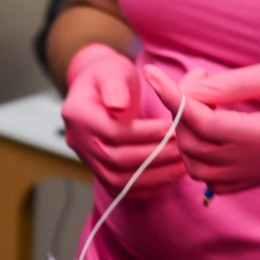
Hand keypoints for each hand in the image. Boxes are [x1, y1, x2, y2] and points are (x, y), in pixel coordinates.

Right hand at [60, 44, 184, 193]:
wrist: (100, 88)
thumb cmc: (109, 75)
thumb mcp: (112, 71)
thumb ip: (115, 86)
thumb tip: (118, 105)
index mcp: (76, 114)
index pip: (112, 132)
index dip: (145, 134)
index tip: (172, 128)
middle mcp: (76, 139)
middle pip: (116, 159)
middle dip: (154, 156)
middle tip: (183, 148)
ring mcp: (86, 158)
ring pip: (118, 180)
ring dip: (154, 175)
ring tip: (182, 163)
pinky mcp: (99, 170)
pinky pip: (121, 188)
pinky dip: (147, 186)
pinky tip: (169, 175)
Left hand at [144, 55, 259, 192]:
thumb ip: (227, 87)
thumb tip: (183, 94)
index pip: (204, 123)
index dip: (172, 97)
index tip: (153, 73)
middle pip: (197, 147)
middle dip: (180, 112)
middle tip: (197, 78)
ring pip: (201, 169)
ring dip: (188, 135)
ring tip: (205, 99)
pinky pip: (218, 181)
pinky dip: (202, 158)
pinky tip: (211, 126)